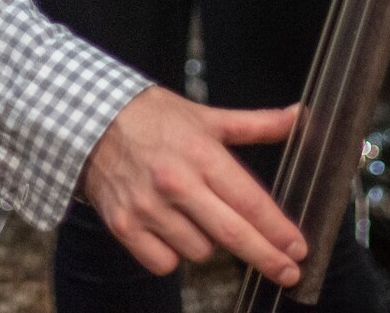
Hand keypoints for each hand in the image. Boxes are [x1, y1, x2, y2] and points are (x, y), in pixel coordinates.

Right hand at [81, 88, 306, 285]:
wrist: (90, 120)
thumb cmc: (153, 118)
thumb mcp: (206, 117)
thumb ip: (255, 124)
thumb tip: (298, 116)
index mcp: (200, 153)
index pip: (249, 200)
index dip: (278, 229)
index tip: (299, 248)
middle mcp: (176, 182)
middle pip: (233, 233)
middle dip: (267, 257)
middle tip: (290, 273)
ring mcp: (148, 207)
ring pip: (200, 251)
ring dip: (208, 242)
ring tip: (196, 215)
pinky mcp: (124, 226)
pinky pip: (164, 263)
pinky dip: (173, 254)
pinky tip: (171, 230)